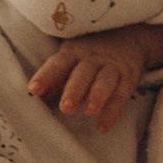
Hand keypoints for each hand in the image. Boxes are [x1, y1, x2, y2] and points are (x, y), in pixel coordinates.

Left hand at [29, 20, 162, 132]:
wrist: (128, 36)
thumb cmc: (89, 55)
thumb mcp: (70, 59)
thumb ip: (54, 80)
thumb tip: (34, 99)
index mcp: (73, 52)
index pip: (58, 64)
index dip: (45, 76)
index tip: (34, 89)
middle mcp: (92, 58)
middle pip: (83, 72)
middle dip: (74, 90)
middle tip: (66, 107)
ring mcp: (112, 67)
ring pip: (105, 81)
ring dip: (97, 96)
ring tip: (89, 112)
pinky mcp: (128, 77)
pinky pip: (121, 94)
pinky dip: (113, 111)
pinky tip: (102, 126)